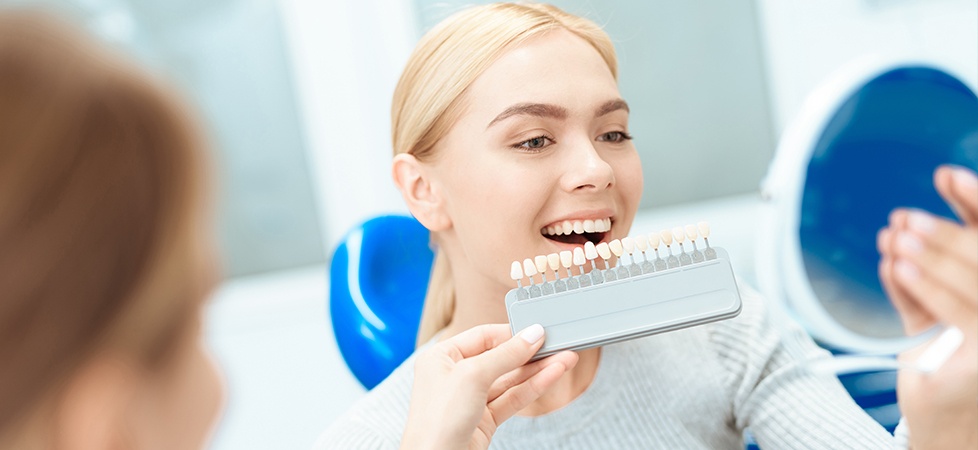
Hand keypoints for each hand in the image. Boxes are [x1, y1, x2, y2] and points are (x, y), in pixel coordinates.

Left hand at [400, 323, 578, 449]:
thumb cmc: (438, 419)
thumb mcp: (473, 375)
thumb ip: (506, 354)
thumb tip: (532, 335)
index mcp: (442, 357)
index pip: (483, 336)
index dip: (511, 333)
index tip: (537, 332)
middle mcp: (455, 376)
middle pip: (500, 358)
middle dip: (530, 353)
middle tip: (558, 344)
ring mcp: (471, 399)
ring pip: (510, 380)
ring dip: (538, 370)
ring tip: (565, 359)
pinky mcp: (484, 420)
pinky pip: (512, 398)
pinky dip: (533, 387)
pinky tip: (552, 376)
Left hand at [877, 165, 977, 448]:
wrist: (950, 424)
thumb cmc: (945, 360)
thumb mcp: (936, 306)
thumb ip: (930, 269)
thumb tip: (899, 226)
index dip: (974, 200)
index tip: (945, 175)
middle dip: (942, 232)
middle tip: (906, 217)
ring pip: (969, 281)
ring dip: (929, 253)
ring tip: (895, 236)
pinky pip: (950, 313)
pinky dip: (918, 285)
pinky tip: (893, 264)